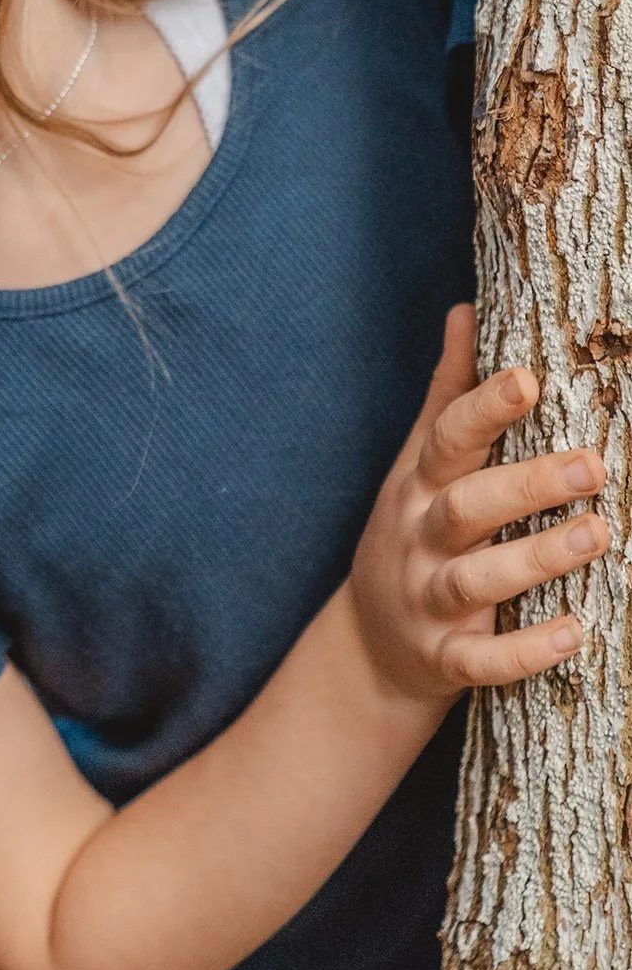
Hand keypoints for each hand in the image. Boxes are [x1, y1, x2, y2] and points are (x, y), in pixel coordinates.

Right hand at [347, 304, 607, 704]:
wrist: (370, 645)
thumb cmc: (414, 530)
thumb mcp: (418, 463)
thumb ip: (448, 393)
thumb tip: (466, 310)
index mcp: (418, 484)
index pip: (447, 439)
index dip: (484, 408)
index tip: (527, 379)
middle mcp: (419, 537)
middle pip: (466, 507)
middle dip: (528, 485)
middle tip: (593, 464)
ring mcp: (427, 600)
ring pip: (476, 580)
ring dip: (536, 558)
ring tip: (599, 534)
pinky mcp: (443, 658)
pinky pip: (481, 659)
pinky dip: (524, 651)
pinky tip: (576, 634)